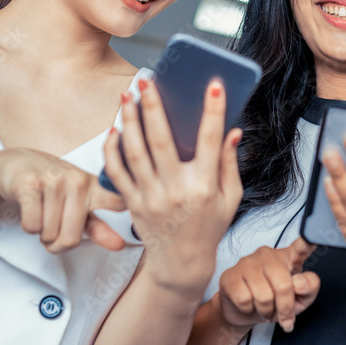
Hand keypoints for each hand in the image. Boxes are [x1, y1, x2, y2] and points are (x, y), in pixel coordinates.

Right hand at [0, 148, 126, 252]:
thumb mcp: (78, 204)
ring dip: (41, 234)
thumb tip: (120, 246)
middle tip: (52, 231)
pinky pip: (31, 226)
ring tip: (41, 215)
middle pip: (71, 239)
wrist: (14, 165)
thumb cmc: (50, 187)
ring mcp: (54, 180)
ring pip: (48, 234)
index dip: (127, 213)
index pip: (119, 203)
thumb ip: (98, 226)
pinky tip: (30, 208)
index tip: (130, 230)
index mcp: (94, 187)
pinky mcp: (29, 183)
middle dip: (56, 244)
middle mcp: (77, 181)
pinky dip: (28, 226)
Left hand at [103, 79, 242, 293]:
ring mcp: (150, 197)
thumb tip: (233, 132)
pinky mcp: (132, 203)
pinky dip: (112, 149)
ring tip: (127, 97)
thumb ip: (229, 164)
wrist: (181, 263)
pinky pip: (117, 172)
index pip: (209, 142)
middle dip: (153, 108)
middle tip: (147, 82)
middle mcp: (175, 191)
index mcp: (204, 187)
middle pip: (161, 142)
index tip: (214, 86)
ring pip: (134, 153)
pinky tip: (114, 130)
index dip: (213, 112)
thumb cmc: (208, 228)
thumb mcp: (231, 198)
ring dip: (129, 121)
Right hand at [217, 237, 320, 331]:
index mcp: (289, 257)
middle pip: (284, 285)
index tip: (314, 237)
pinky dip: (249, 310)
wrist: (244, 312)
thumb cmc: (275, 302)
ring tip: (264, 309)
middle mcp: (268, 254)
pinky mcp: (230, 275)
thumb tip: (298, 283)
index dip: (309, 241)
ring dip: (266, 311)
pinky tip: (248, 304)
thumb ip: (309, 288)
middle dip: (284, 308)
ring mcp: (247, 262)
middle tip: (281, 315)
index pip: (301, 246)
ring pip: (264, 296)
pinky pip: (244, 299)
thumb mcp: (300, 300)